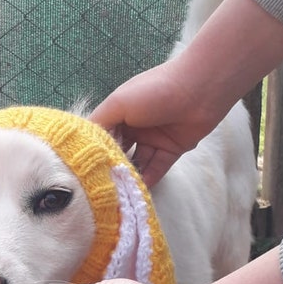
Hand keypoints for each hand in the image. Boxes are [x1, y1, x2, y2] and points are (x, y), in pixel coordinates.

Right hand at [89, 59, 215, 187]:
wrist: (200, 90)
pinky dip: (147, 179)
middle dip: (111, 167)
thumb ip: (100, 123)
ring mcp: (153, 139)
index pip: (101, 136)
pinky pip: (156, 168)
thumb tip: (85, 145)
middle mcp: (134, 126)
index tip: (83, 170)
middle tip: (99, 187)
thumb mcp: (119, 103)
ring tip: (116, 193)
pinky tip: (136, 191)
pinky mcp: (171, 150)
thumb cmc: (155, 91)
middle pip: (118, 152)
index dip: (93, 152)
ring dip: (128, 176)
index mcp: (119, 112)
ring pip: (137, 162)